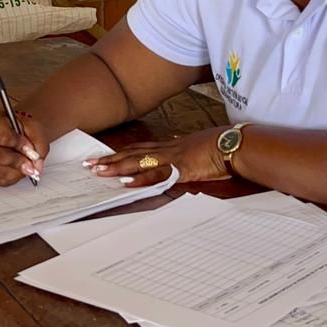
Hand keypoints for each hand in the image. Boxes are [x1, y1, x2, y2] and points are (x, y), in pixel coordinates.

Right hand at [0, 109, 49, 186]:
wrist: (17, 132)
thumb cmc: (21, 128)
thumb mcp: (34, 127)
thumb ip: (39, 144)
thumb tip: (36, 164)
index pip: (2, 137)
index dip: (19, 145)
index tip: (30, 148)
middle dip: (16, 162)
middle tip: (30, 164)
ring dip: (15, 171)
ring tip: (26, 166)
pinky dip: (11, 178)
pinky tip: (17, 170)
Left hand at [86, 127, 229, 187]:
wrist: (236, 144)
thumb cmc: (222, 145)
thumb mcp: (199, 146)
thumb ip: (185, 150)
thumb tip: (175, 148)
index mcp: (172, 145)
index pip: (140, 148)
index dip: (122, 152)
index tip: (105, 156)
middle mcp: (168, 149)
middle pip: (133, 153)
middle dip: (110, 159)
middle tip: (89, 163)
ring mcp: (173, 158)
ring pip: (138, 162)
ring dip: (117, 167)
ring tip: (98, 171)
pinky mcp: (181, 169)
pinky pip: (157, 175)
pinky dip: (140, 179)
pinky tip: (126, 183)